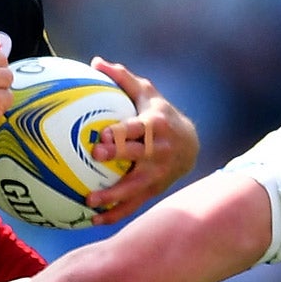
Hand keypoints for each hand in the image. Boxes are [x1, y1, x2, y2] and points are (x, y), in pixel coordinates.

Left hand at [85, 58, 198, 223]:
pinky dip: (115, 213)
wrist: (190, 145)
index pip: (137, 128)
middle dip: (118, 155)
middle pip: (137, 155)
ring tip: (90, 201)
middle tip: (95, 156)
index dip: (122, 131)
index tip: (103, 133)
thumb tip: (95, 61)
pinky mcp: (154, 190)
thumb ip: (122, 79)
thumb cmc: (161, 115)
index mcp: (155, 125)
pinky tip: (93, 220)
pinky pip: (133, 204)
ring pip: (135, 186)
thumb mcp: (147, 93)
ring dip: (113, 195)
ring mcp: (157, 173)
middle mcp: (158, 151)